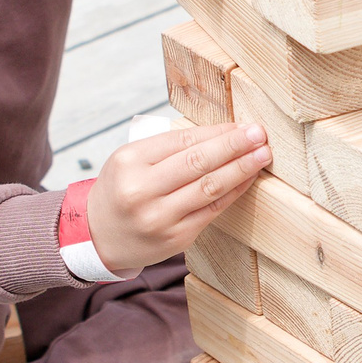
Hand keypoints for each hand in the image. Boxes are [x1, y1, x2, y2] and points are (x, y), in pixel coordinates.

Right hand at [84, 123, 269, 271]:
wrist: (99, 236)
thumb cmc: (121, 190)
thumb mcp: (130, 160)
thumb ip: (168, 147)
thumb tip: (221, 133)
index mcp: (129, 161)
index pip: (182, 141)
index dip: (217, 132)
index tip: (242, 125)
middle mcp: (142, 190)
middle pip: (198, 162)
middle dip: (234, 146)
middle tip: (259, 133)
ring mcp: (160, 217)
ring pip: (209, 187)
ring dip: (241, 168)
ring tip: (262, 154)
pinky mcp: (176, 237)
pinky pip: (212, 209)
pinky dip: (234, 191)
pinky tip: (247, 178)